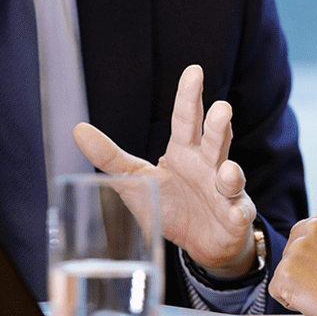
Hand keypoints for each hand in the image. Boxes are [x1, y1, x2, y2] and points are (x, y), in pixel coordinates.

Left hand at [73, 64, 258, 277]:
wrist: (200, 243)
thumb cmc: (171, 204)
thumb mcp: (136, 180)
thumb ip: (110, 157)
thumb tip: (77, 129)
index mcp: (183, 152)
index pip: (186, 119)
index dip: (188, 97)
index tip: (193, 71)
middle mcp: (208, 165)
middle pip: (215, 140)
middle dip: (219, 125)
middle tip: (222, 108)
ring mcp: (224, 191)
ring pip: (231, 175)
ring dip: (232, 172)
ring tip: (227, 170)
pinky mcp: (235, 217)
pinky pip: (239, 213)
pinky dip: (238, 213)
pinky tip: (236, 213)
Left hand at [269, 206, 316, 315]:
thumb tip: (309, 249)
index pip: (309, 234)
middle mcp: (314, 224)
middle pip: (293, 248)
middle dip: (305, 267)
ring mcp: (298, 247)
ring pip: (285, 270)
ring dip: (300, 284)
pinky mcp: (286, 271)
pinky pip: (276, 290)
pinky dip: (291, 300)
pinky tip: (315, 300)